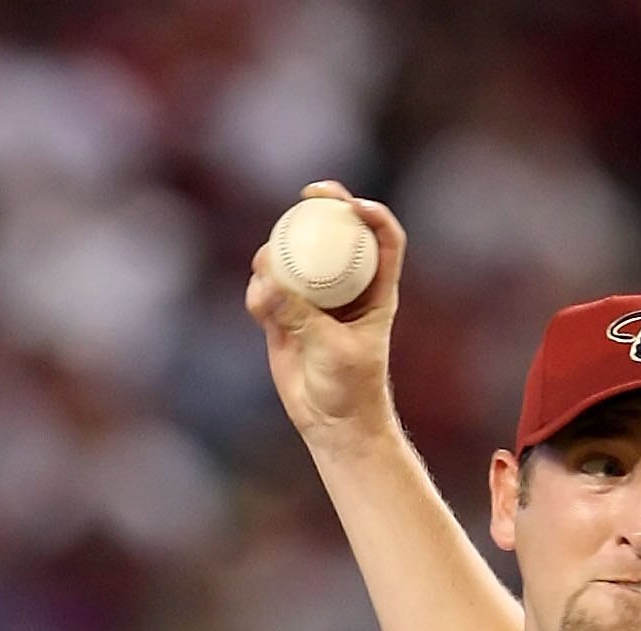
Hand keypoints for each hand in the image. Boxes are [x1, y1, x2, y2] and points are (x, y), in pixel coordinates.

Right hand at [246, 183, 405, 448]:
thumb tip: (266, 283)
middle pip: (336, 233)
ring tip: (268, 261)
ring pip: (296, 257)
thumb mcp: (332, 350)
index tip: (354, 205)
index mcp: (374, 291)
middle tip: (307, 195)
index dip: (374, 215)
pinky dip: (260, 289)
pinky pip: (269, 291)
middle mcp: (345, 288)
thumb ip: (300, 316)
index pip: (383, 241)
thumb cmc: (350, 389)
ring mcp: (313, 300)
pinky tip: (257, 297)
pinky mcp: (285, 318)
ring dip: (282, 247)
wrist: (333, 425)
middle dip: (323, 205)